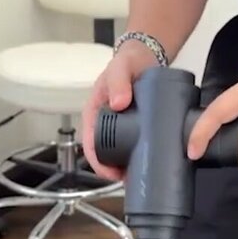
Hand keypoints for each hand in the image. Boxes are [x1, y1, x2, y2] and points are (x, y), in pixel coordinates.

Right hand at [82, 42, 160, 179]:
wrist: (145, 58)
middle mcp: (104, 123)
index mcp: (94, 113)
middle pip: (104, 155)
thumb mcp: (120, 68)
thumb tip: (118, 103)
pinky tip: (148, 165)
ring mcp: (118, 127)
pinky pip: (132, 146)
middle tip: (131, 180)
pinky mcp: (133, 128)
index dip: (98, 163)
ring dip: (126, 167)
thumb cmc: (127, 62)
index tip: (111, 174)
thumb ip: (118, 82)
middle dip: (114, 171)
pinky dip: (137, 157)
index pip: (90, 145)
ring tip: (140, 176)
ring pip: (117, 154)